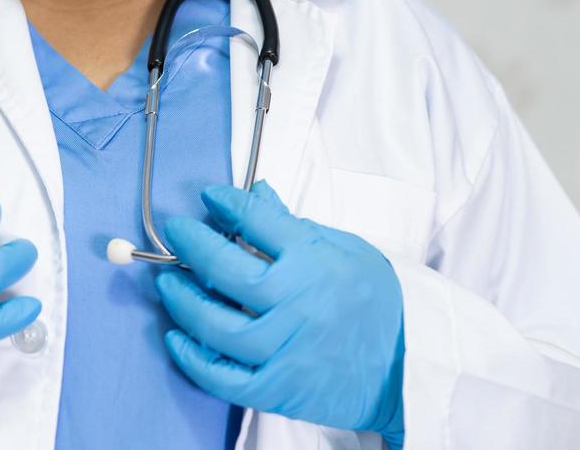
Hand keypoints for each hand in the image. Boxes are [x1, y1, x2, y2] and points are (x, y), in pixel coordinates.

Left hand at [155, 180, 404, 447]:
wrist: (411, 364)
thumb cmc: (378, 302)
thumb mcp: (344, 250)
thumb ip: (292, 225)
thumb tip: (256, 192)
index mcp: (317, 262)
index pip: (260, 221)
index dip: (228, 204)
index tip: (210, 197)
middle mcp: (299, 304)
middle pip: (229, 273)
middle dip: (194, 247)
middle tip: (177, 233)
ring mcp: (288, 349)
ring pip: (219, 326)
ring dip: (185, 303)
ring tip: (169, 284)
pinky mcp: (280, 388)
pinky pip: (225, 378)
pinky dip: (194, 360)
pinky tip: (177, 338)